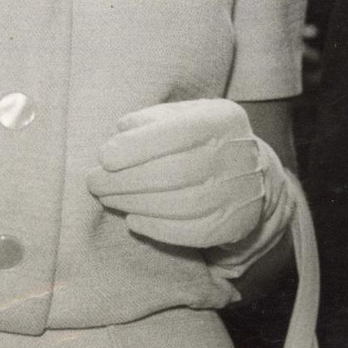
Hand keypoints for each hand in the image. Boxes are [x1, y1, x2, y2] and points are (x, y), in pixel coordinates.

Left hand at [86, 99, 290, 250]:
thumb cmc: (202, 138)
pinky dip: (159, 229)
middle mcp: (237, 155)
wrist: (253, 173)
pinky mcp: (236, 224)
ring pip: (183, 204)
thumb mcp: (183, 115)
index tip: (104, 157)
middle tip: (94, 183)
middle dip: (128, 180)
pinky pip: (194, 232)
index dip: (137, 146)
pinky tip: (133, 220)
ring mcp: (241, 193)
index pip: (178, 132)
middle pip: (176, 172)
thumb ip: (153, 119)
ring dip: (137, 204)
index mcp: (221, 119)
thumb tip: (121, 130)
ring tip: (108, 199)